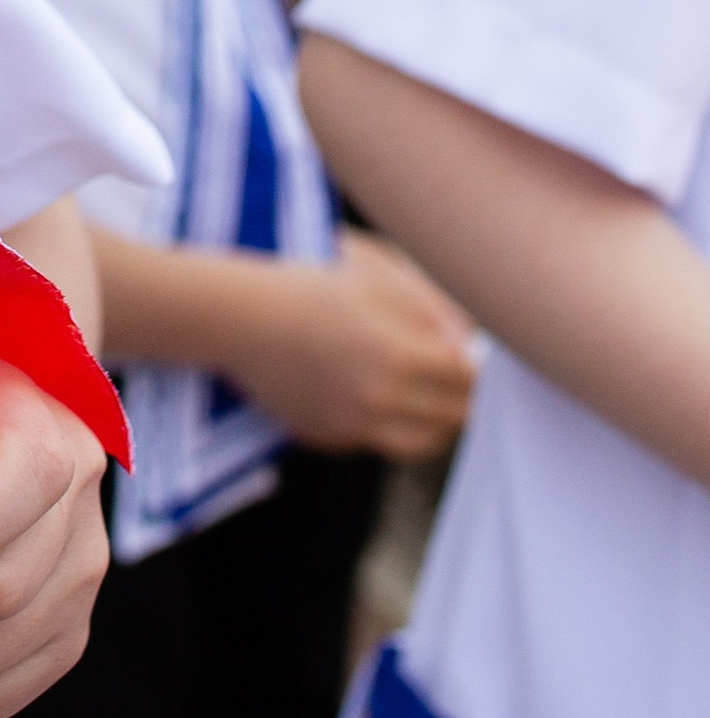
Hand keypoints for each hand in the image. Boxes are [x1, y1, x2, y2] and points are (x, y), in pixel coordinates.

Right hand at [219, 230, 475, 459]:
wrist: (238, 317)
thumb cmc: (308, 280)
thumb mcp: (376, 275)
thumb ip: (431, 308)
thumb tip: (469, 342)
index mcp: (399, 355)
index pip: (469, 378)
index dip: (480, 366)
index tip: (479, 356)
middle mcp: (380, 398)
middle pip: (454, 415)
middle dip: (463, 395)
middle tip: (460, 375)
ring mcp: (353, 424)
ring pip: (422, 441)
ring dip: (435, 420)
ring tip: (431, 394)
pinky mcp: (328, 437)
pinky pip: (378, 442)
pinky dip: (389, 426)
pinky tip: (378, 395)